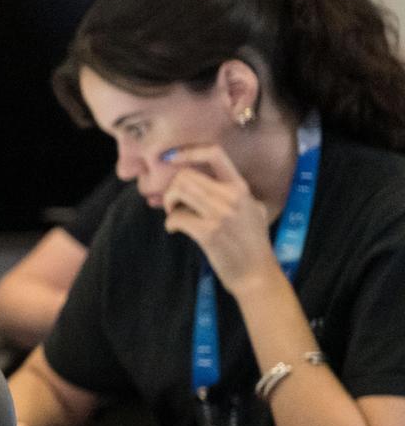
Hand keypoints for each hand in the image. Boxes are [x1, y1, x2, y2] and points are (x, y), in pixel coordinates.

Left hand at [158, 144, 279, 291]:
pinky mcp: (208, 232)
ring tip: (175, 215)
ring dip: (169, 203)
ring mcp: (220, 214)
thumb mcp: (253, 209)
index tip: (170, 158)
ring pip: (179, 192)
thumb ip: (234, 194)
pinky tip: (175, 230)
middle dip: (172, 188)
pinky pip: (176, 217)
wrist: (256, 273)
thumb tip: (203, 183)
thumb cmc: (252, 242)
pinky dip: (170, 223)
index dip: (188, 152)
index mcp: (241, 188)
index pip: (214, 154)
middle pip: (186, 175)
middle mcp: (231, 196)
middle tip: (173, 204)